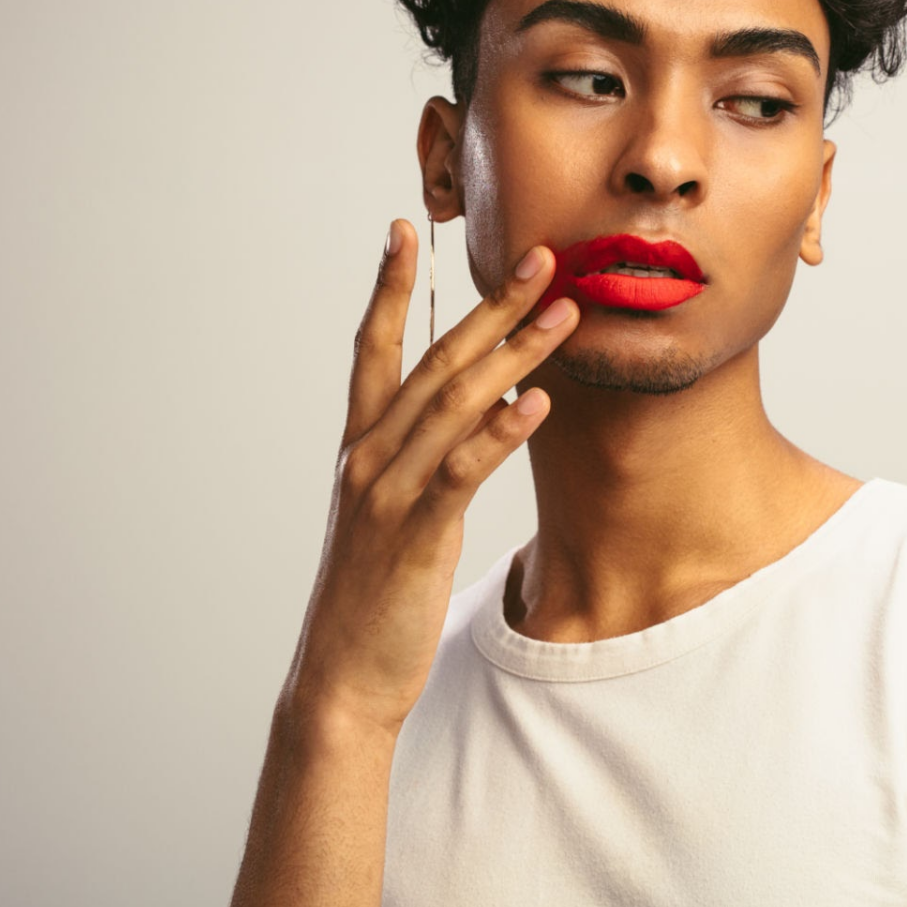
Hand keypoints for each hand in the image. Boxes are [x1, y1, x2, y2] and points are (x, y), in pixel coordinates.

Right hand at [277, 219, 578, 738]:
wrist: (344, 678)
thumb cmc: (377, 596)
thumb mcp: (398, 514)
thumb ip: (428, 459)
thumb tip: (480, 412)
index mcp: (362, 447)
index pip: (373, 349)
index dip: (389, 287)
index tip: (404, 229)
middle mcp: (369, 457)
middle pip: (435, 362)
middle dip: (490, 305)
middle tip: (541, 256)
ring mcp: (389, 493)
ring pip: (455, 404)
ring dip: (513, 353)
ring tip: (562, 313)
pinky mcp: (416, 535)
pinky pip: (462, 470)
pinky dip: (499, 432)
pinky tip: (538, 403)